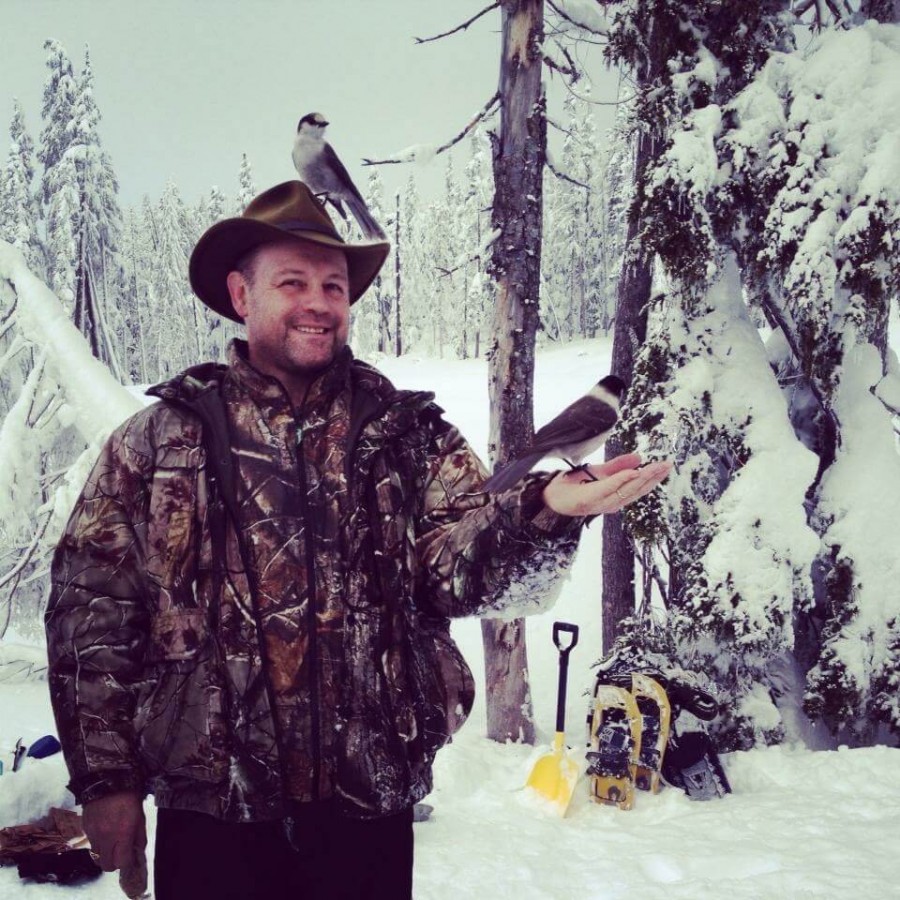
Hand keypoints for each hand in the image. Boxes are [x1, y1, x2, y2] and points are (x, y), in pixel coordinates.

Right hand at [82, 790, 145, 873]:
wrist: (106, 780)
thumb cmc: (129, 797)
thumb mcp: (140, 815)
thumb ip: (139, 836)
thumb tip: (138, 852)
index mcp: (123, 834)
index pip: (122, 862)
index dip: (127, 864)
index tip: (130, 860)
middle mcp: (106, 838)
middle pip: (106, 865)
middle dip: (114, 863)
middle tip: (120, 853)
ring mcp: (93, 834)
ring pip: (97, 856)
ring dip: (105, 853)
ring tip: (112, 841)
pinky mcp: (85, 829)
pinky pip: (91, 844)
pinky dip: (98, 843)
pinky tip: (104, 831)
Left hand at [542, 452, 672, 517]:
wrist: (551, 495)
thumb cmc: (575, 485)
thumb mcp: (600, 472)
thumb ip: (618, 466)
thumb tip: (639, 458)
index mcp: (616, 497)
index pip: (639, 487)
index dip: (653, 477)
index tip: (666, 465)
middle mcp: (611, 503)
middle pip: (636, 490)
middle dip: (653, 477)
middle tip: (666, 465)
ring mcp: (601, 503)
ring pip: (626, 490)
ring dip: (642, 478)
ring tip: (655, 468)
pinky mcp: (589, 500)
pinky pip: (608, 489)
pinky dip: (622, 480)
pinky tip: (633, 472)